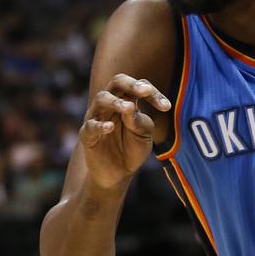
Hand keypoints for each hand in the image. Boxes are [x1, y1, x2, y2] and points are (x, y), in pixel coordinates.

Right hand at [79, 73, 171, 189]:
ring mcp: (97, 117)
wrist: (119, 173)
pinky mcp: (87, 135)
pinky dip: (100, 125)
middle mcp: (111, 104)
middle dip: (131, 84)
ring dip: (116, 102)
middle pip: (117, 82)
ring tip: (129, 107)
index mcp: (128, 100)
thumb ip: (139, 121)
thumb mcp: (143, 133)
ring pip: (101, 99)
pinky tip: (110, 127)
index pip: (139, 86)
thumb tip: (131, 106)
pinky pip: (90, 126)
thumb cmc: (133, 147)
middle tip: (145, 91)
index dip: (153, 94)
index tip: (166, 107)